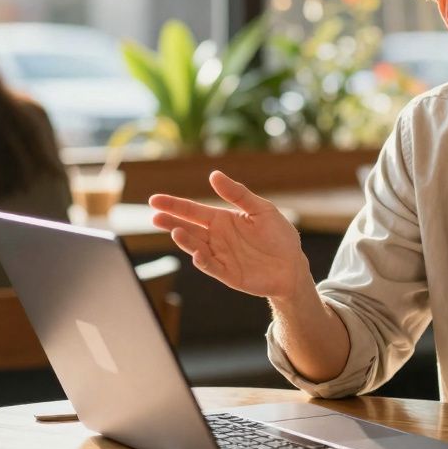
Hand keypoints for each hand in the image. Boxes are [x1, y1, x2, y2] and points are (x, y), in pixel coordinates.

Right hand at [149, 170, 309, 300]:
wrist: (293, 265)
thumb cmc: (278, 236)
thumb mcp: (261, 209)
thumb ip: (238, 194)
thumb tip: (214, 175)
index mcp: (222, 220)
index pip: (193, 210)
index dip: (175, 205)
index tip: (154, 200)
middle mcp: (216, 237)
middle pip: (188, 228)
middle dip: (171, 221)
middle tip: (155, 216)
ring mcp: (220, 256)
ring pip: (196, 247)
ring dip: (185, 240)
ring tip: (176, 231)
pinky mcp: (227, 273)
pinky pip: (211, 267)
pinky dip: (203, 261)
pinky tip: (197, 253)